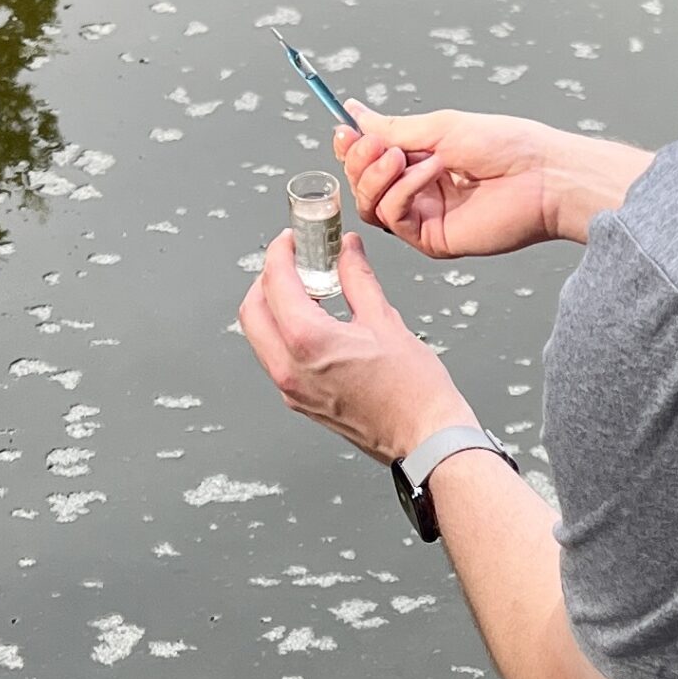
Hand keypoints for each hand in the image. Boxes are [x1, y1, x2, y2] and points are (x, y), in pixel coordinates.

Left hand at [238, 229, 471, 464]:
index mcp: (309, 342)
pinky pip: (276, 359)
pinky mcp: (301, 402)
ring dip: (272, 308)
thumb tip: (348, 251)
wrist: (426, 437)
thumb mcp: (385, 321)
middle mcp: (290, 369)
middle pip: (252, 310)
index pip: (275, 282)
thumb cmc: (414, 392)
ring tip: (304, 291)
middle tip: (291, 263)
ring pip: (259, 337)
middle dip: (266, 280)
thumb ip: (358, 279)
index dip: (281, 253)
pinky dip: (283, 334)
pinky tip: (312, 323)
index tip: (292, 241)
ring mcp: (292, 389)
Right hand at [334, 106, 653, 255]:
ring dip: (379, 176)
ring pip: (371, 205)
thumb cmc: (506, 146)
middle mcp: (420, 191)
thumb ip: (394, 127)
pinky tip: (429, 173)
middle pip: (363, 185)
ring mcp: (426, 217)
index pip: (370, 159)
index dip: (352, 147)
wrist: (542, 175)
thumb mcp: (441, 127)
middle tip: (380, 146)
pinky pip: (394, 218)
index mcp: (421, 161)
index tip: (344, 129)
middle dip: (361, 161)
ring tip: (406, 157)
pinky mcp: (433, 239)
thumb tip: (356, 112)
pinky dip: (402, 191)